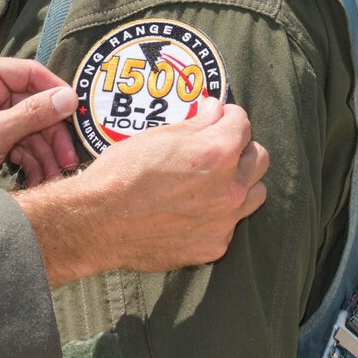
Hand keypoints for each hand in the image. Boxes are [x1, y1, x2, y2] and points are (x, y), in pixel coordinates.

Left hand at [0, 55, 81, 190]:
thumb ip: (32, 114)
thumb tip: (68, 97)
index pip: (27, 72)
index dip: (55, 91)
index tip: (77, 112)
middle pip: (32, 102)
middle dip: (51, 132)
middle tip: (68, 156)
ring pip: (29, 125)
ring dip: (45, 151)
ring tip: (58, 173)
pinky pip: (19, 141)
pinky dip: (32, 159)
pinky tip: (41, 177)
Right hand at [15, 101, 269, 286]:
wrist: (98, 222)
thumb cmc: (121, 175)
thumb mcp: (156, 136)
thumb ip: (196, 124)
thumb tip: (215, 111)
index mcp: (219, 152)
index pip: (242, 122)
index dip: (226, 115)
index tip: (216, 118)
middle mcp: (230, 187)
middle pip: (259, 158)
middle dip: (240, 149)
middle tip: (215, 149)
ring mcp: (225, 220)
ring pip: (254, 194)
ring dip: (239, 184)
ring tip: (210, 183)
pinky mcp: (213, 246)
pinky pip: (229, 225)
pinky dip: (217, 216)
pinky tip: (191, 212)